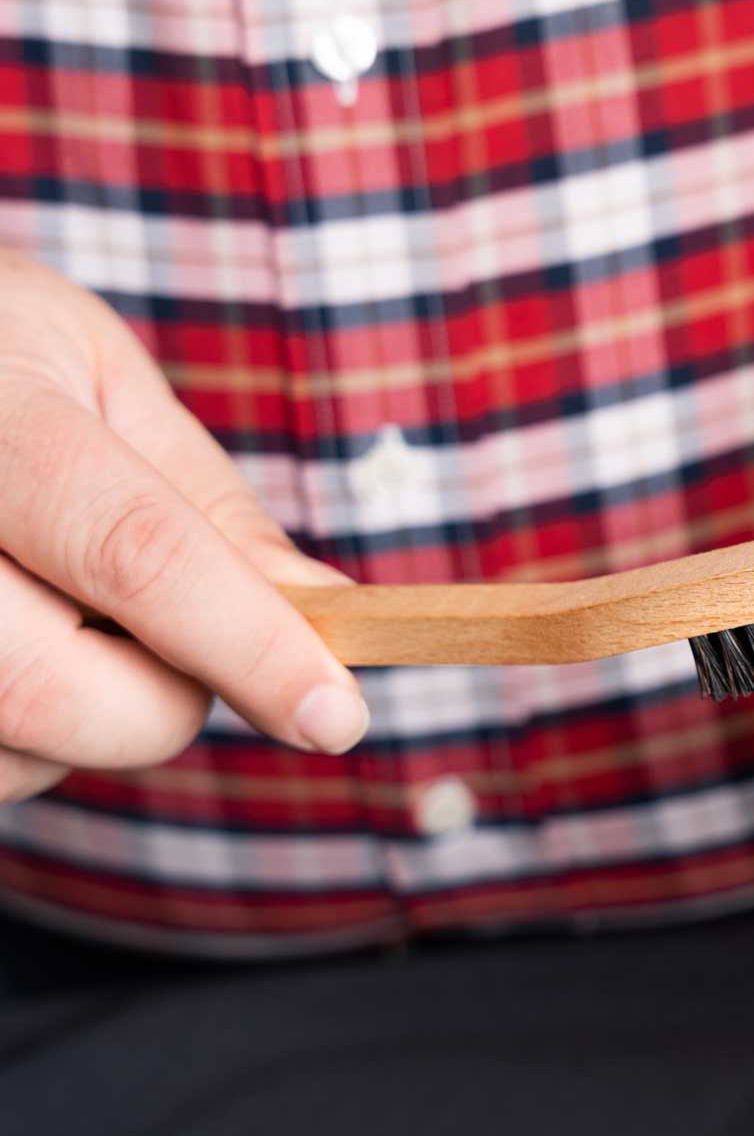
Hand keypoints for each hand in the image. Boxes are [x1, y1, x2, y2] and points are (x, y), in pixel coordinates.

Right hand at [0, 252, 367, 801]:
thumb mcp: (105, 383)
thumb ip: (210, 507)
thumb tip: (327, 612)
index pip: (136, 553)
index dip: (250, 646)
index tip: (339, 717)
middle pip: (53, 689)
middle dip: (162, 702)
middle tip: (181, 640)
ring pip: (8, 751)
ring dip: (83, 723)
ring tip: (58, 611)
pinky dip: (23, 739)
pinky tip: (16, 645)